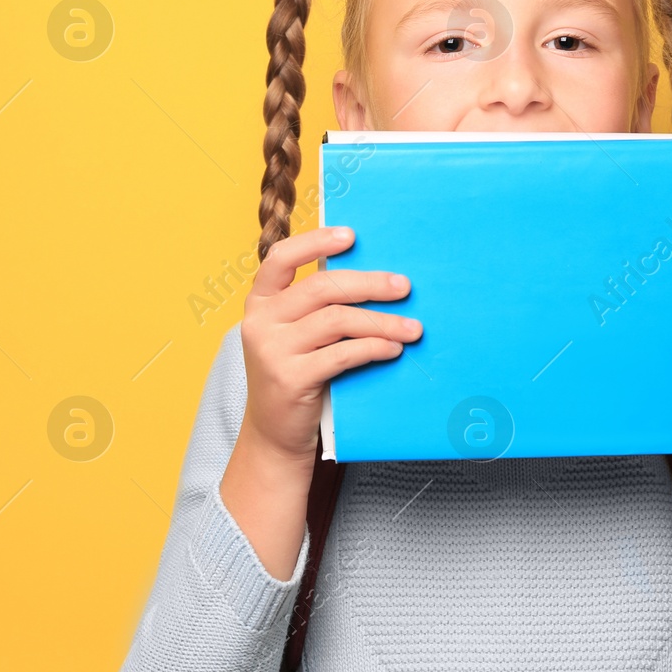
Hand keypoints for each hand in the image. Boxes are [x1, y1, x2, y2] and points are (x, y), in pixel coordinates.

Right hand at [239, 225, 420, 463]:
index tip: (352, 236)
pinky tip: (393, 348)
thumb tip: (374, 277)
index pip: (280, 258)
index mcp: (259, 302)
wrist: (274, 435)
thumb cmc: (296, 375)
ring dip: (381, 321)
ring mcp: (271, 351)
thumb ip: (315, 307)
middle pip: (322, 288)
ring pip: (337, 320)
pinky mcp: (290, 379)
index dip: (316, 242)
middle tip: (404, 287)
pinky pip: (342, 354)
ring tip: (413, 327)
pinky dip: (373, 347)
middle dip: (369, 284)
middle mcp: (259, 322)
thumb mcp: (294, 335)